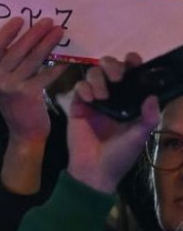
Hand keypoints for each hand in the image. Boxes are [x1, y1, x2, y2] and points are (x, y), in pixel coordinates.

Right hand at [0, 16, 61, 146]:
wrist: (24, 134)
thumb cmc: (16, 105)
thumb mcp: (4, 83)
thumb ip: (8, 65)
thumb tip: (25, 39)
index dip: (6, 32)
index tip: (20, 19)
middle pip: (16, 50)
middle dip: (33, 33)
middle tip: (46, 21)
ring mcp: (11, 86)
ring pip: (32, 59)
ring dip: (47, 43)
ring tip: (58, 32)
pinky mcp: (28, 94)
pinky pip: (44, 75)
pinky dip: (56, 66)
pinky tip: (66, 58)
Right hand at [67, 53, 160, 194]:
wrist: (94, 169)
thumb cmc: (120, 155)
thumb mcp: (138, 138)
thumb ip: (147, 118)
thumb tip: (152, 96)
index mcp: (130, 102)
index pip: (132, 76)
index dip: (133, 64)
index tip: (133, 61)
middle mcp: (113, 96)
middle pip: (109, 67)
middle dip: (112, 66)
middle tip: (116, 77)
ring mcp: (94, 98)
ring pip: (93, 72)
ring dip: (98, 78)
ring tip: (101, 96)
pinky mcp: (78, 103)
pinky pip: (79, 85)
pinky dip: (84, 88)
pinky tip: (89, 100)